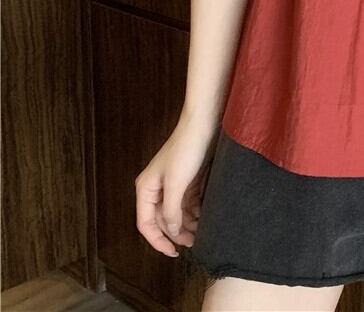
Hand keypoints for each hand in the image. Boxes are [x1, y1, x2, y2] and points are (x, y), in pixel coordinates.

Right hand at [134, 113, 217, 256]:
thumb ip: (171, 211)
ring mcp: (172, 184)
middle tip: (194, 243)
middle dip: (176, 233)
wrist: (203, 124)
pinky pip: (188, 202)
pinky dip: (195, 212)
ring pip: (176, 212)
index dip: (158, 241)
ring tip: (202, 232)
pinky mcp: (187, 179)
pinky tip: (204, 217)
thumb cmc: (186, 150)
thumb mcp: (177, 184)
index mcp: (146, 189)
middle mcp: (156, 188)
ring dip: (187, 224)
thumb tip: (171, 231)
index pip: (146, 224)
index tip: (173, 252)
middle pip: (162, 220)